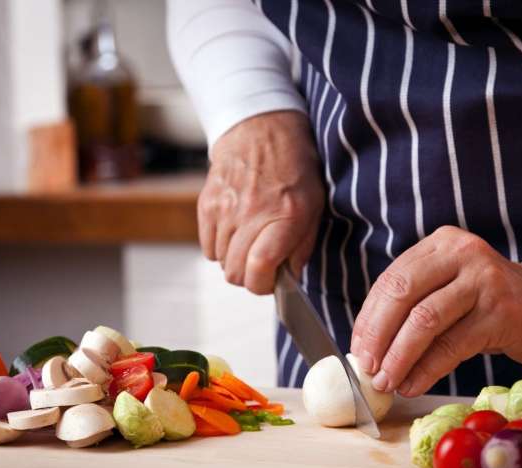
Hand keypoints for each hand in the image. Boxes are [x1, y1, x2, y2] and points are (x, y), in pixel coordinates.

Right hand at [199, 111, 324, 293]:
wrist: (261, 129)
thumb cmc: (294, 169)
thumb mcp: (314, 206)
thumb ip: (302, 246)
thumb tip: (288, 277)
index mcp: (285, 216)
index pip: (259, 268)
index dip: (263, 285)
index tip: (271, 280)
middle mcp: (252, 214)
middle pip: (235, 273)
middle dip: (249, 277)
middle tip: (261, 264)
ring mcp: (225, 209)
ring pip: (220, 262)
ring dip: (235, 260)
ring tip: (250, 240)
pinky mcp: (206, 204)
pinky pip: (207, 247)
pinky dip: (219, 247)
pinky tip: (235, 232)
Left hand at [350, 226, 521, 396]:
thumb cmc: (488, 302)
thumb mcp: (450, 288)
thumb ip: (414, 304)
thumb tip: (368, 347)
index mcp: (441, 244)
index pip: (391, 279)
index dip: (369, 317)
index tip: (357, 349)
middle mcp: (462, 253)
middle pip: (402, 293)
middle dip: (378, 335)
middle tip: (367, 367)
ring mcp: (483, 280)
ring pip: (424, 320)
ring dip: (399, 357)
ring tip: (386, 382)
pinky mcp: (501, 312)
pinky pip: (451, 345)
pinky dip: (426, 369)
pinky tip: (412, 384)